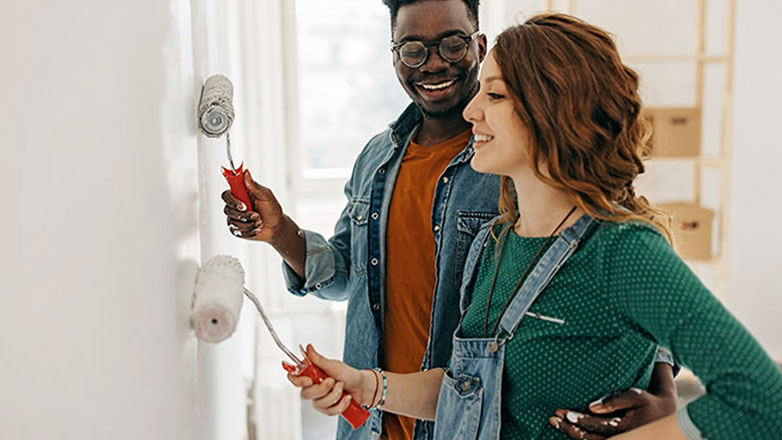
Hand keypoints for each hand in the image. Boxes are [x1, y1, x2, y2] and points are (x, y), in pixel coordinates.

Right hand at [222, 170, 284, 241]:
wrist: (276, 226)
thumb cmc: (272, 209)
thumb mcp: (266, 196)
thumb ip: (254, 186)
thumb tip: (246, 172)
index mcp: (240, 195)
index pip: (226, 195)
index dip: (232, 200)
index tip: (242, 206)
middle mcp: (235, 206)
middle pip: (227, 210)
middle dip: (244, 215)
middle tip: (256, 215)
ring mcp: (234, 218)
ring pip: (233, 222)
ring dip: (249, 224)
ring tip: (260, 222)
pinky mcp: (236, 229)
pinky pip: (237, 232)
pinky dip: (250, 231)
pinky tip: (257, 229)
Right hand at [286, 344, 375, 416]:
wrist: (362, 387)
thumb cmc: (348, 374)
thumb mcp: (333, 365)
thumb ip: (318, 359)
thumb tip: (308, 347)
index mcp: (312, 375)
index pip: (294, 379)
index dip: (297, 381)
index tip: (309, 380)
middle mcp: (313, 388)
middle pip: (306, 394)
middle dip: (323, 389)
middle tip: (333, 381)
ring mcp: (319, 400)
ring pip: (319, 404)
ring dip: (335, 395)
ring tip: (342, 387)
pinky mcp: (328, 409)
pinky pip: (329, 411)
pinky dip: (341, 404)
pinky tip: (346, 398)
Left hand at [549, 387, 677, 438]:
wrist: (664, 416)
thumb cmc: (647, 403)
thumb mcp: (636, 397)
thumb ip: (615, 401)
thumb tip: (592, 406)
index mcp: (625, 429)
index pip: (597, 427)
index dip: (579, 420)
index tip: (564, 413)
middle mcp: (619, 439)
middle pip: (588, 439)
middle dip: (569, 429)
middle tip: (553, 418)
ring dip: (569, 433)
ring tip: (554, 422)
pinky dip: (578, 436)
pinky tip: (565, 428)